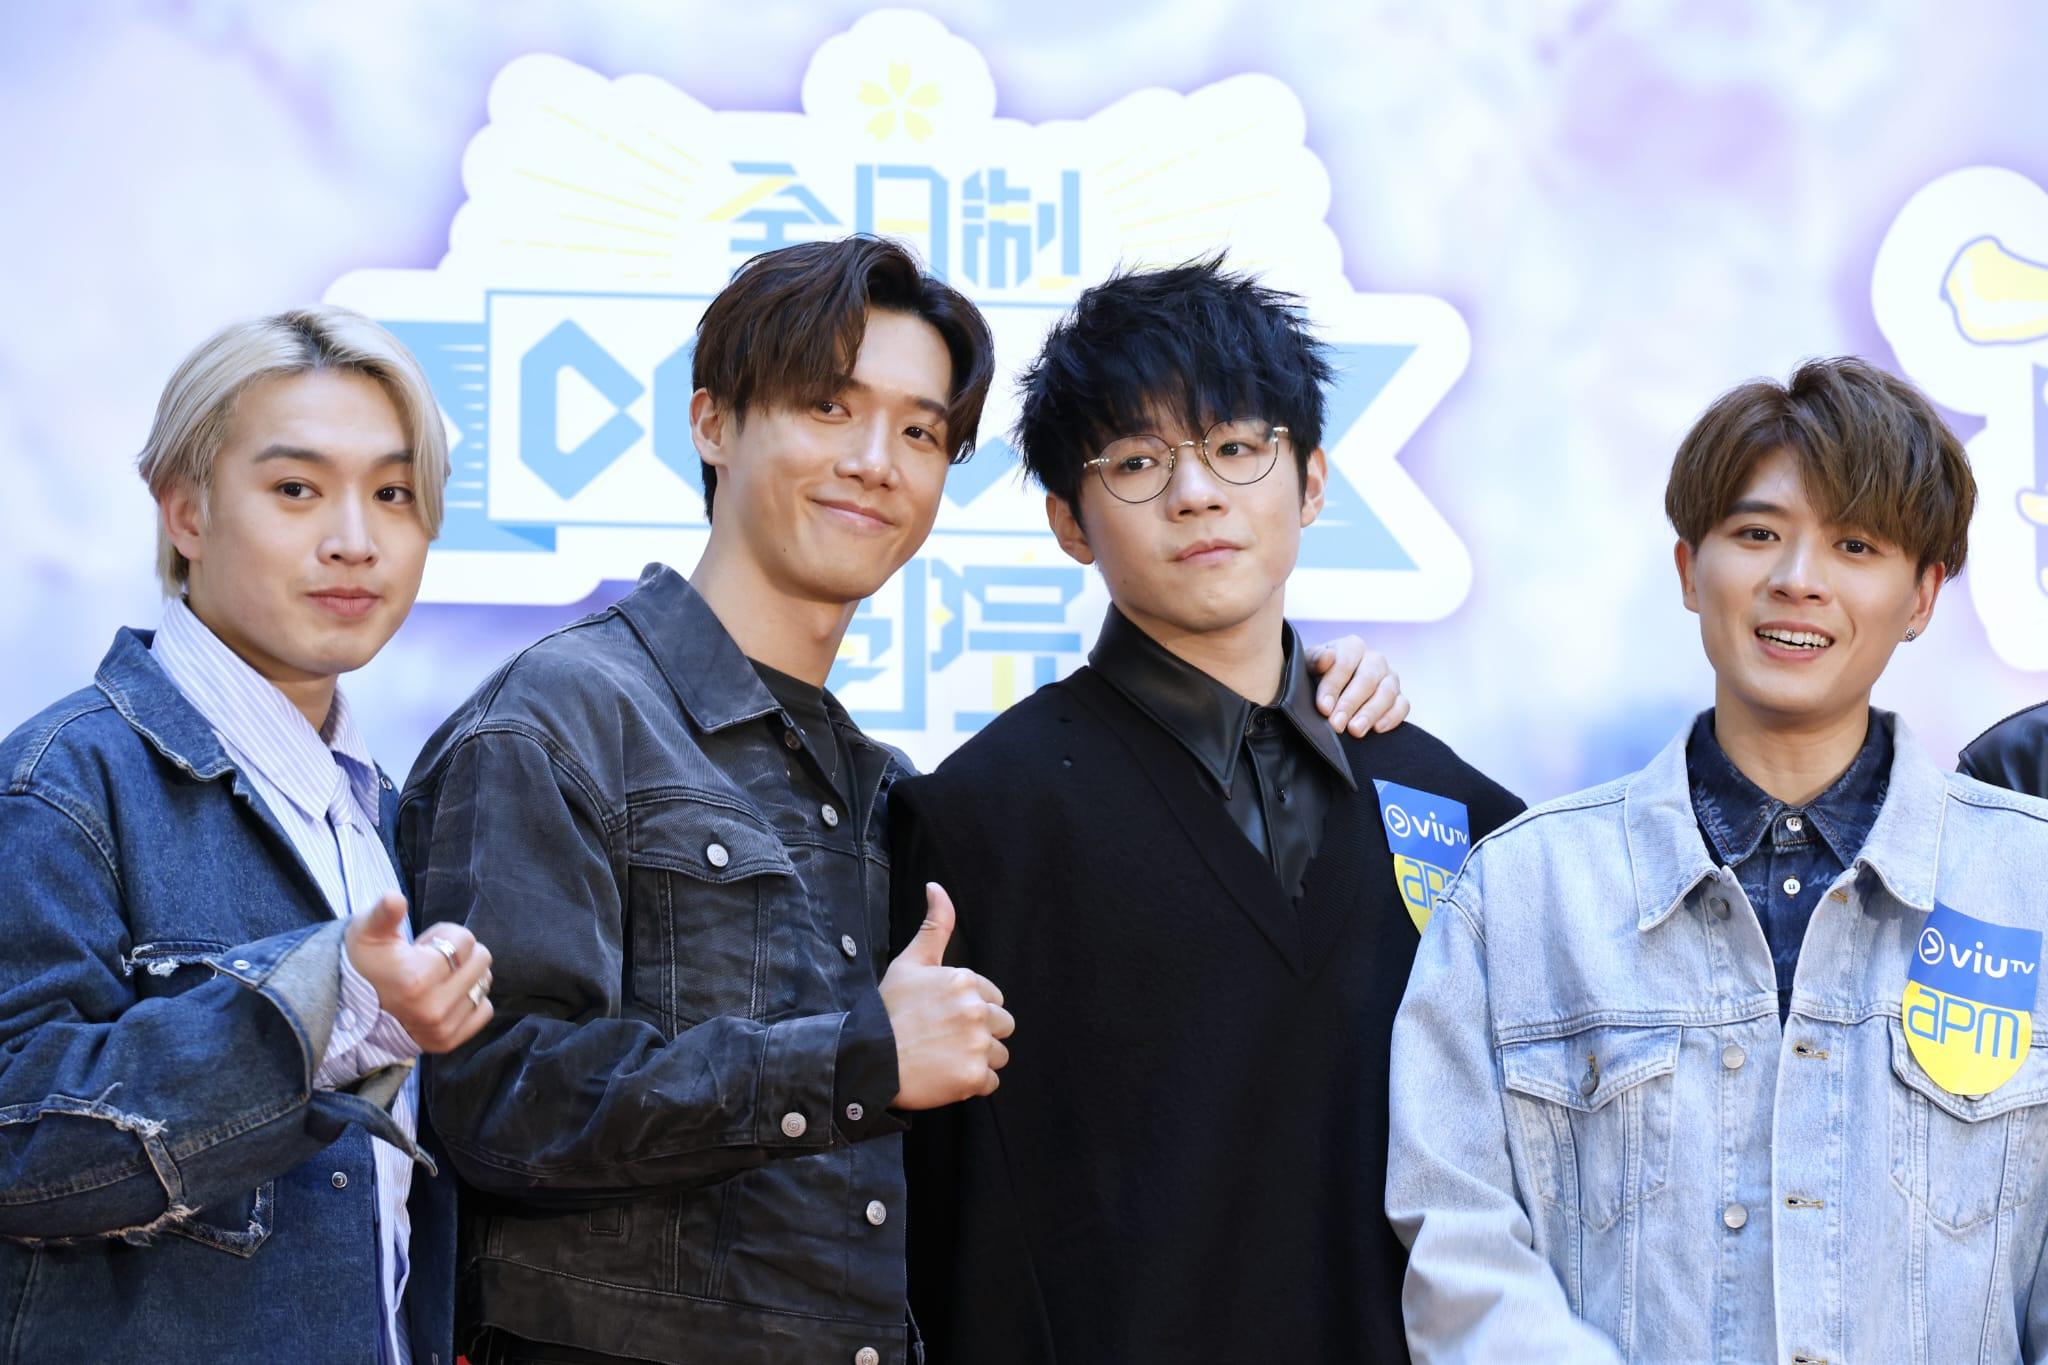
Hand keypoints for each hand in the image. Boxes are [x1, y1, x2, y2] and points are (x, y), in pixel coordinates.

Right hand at [343, 894, 494, 1052]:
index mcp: (417, 978)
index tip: (422, 947)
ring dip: (465, 975)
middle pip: (482, 959)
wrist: (351, 1009)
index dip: (445, 935)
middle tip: (430, 962)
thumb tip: (395, 898)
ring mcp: (442, 1027)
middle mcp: (433, 1008)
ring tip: (435, 980)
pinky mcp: (448, 1041)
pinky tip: (446, 997)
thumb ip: (383, 913)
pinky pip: (484, 1010)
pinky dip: (471, 1000)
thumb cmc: (366, 963)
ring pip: (484, 983)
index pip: (465, 939)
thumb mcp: (367, 932)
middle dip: (459, 953)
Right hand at [880, 883, 1013, 1108]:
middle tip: (944, 1040)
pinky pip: (990, 1083)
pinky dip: (971, 1084)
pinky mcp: (973, 1077)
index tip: (943, 1018)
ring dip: (977, 1060)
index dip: (969, 1010)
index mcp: (965, 980)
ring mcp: (976, 1044)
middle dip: (980, 1034)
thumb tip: (936, 886)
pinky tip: (945, 1076)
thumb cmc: (888, 1011)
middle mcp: (976, 1010)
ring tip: (944, 1058)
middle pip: (1003, 1026)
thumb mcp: (909, 962)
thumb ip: (934, 925)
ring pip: (999, 1055)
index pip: (992, 998)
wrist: (867, 1060)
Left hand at [1310, 635, 1407, 735]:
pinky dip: (1391, 717)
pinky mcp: (1399, 698)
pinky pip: (1402, 706)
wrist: (1330, 691)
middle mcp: (1374, 660)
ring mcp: (1390, 678)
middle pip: (1367, 680)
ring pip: (1387, 693)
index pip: (1345, 663)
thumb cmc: (1317, 675)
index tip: (1323, 708)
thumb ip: (1315, 659)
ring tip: (1355, 730)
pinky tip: (1377, 729)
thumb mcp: (1309, 665)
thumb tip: (1327, 657)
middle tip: (1336, 724)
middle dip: (1350, 704)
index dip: (1333, 686)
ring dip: (1370, 713)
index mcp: (1352, 647)